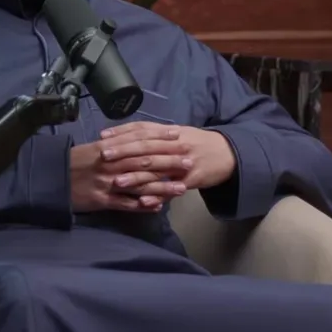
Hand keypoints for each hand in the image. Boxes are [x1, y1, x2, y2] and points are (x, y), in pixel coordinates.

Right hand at [70, 128, 192, 212]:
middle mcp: (110, 164)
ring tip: (182, 187)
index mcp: (109, 148)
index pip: (139, 140)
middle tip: (189, 160)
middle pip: (145, 161)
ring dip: (162, 186)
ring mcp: (108, 183)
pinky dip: (142, 206)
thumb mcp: (93, 147)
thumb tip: (136, 138)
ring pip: (140, 184)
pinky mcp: (103, 201)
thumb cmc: (74, 161)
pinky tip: (158, 207)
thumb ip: (114, 144)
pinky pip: (126, 204)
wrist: (51, 178)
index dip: (159, 138)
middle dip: (169, 161)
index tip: (178, 135)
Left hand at [101, 122, 236, 193]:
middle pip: (146, 147)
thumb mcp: (176, 133)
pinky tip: (143, 202)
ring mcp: (183, 162)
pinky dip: (157, 195)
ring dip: (136, 176)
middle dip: (123, 152)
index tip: (103, 136)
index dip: (122, 132)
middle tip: (103, 157)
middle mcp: (175, 144)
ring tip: (116, 182)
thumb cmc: (197, 143)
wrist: (228, 153)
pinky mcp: (192, 179)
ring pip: (157, 169)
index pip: (142, 129)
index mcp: (169, 131)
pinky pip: (172, 189)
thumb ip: (154, 134)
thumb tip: (127, 134)